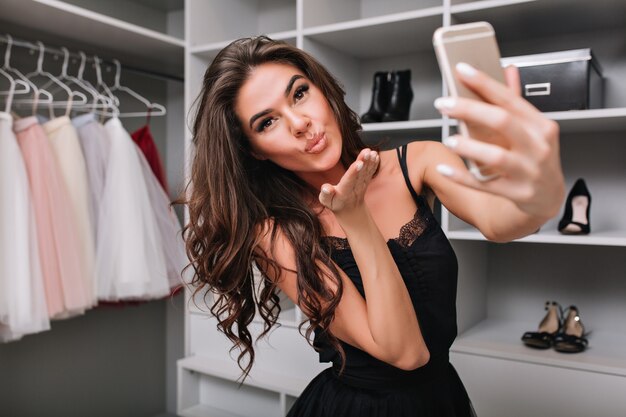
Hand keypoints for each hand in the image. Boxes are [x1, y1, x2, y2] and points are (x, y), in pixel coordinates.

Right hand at [318, 148, 378, 213]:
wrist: (350, 210)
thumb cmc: (334, 203)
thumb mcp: (326, 201)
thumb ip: (326, 195)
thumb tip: (325, 188)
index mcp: (344, 191)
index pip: (349, 180)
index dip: (354, 172)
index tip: (359, 163)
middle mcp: (355, 188)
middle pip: (360, 173)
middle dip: (364, 162)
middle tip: (367, 152)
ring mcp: (362, 185)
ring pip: (366, 172)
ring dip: (370, 161)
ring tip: (371, 152)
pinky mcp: (366, 181)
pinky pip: (370, 172)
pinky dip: (374, 164)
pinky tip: (376, 155)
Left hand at [435, 63, 564, 218]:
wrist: (549, 196)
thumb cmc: (536, 158)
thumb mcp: (533, 129)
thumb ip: (515, 102)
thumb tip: (507, 70)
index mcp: (541, 126)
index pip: (510, 99)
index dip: (484, 83)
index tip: (462, 70)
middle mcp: (538, 147)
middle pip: (502, 122)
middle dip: (470, 110)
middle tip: (444, 104)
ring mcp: (528, 171)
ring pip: (496, 156)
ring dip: (469, 147)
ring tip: (449, 139)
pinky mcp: (516, 193)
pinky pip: (484, 184)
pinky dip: (462, 176)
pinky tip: (445, 169)